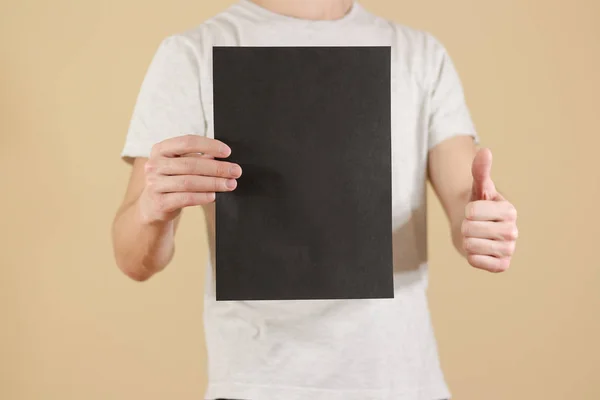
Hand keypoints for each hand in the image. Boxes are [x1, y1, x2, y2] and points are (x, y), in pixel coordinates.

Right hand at [138, 134, 241, 223]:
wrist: (153, 206)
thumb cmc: (173, 181)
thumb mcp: (181, 166)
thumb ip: (199, 159)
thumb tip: (225, 158)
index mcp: (161, 149)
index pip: (187, 142)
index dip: (209, 145)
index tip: (227, 152)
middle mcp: (154, 165)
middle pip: (190, 164)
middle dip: (217, 168)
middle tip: (235, 171)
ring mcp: (154, 184)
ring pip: (189, 182)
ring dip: (213, 183)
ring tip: (230, 184)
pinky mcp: (159, 202)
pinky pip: (185, 198)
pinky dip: (202, 197)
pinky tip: (214, 196)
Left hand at [462, 148, 517, 271]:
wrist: (473, 226)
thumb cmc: (477, 204)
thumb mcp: (477, 187)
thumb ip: (480, 171)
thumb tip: (485, 151)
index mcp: (509, 211)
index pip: (473, 211)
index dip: (467, 211)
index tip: (474, 210)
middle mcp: (513, 231)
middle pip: (470, 229)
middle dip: (464, 226)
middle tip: (472, 225)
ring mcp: (509, 250)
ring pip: (471, 246)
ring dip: (466, 241)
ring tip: (474, 237)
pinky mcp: (501, 266)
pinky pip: (477, 262)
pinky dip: (471, 256)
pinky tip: (478, 251)